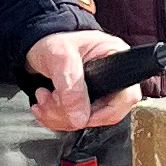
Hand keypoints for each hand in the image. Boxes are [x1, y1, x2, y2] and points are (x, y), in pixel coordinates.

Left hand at [25, 28, 142, 134]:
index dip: (107, 111)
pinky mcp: (84, 103)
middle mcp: (112, 78)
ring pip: (86, 121)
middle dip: (71, 113)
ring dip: (58, 115)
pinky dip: (55, 118)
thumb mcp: (61, 58)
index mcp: (116, 58)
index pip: (127, 96)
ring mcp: (98, 92)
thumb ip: (71, 86)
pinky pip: (75, 122)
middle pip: (106, 114)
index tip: (82, 113)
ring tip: (45, 97)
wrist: (37, 48)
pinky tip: (46, 102)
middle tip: (52, 98)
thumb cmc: (54, 43)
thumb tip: (80, 118)